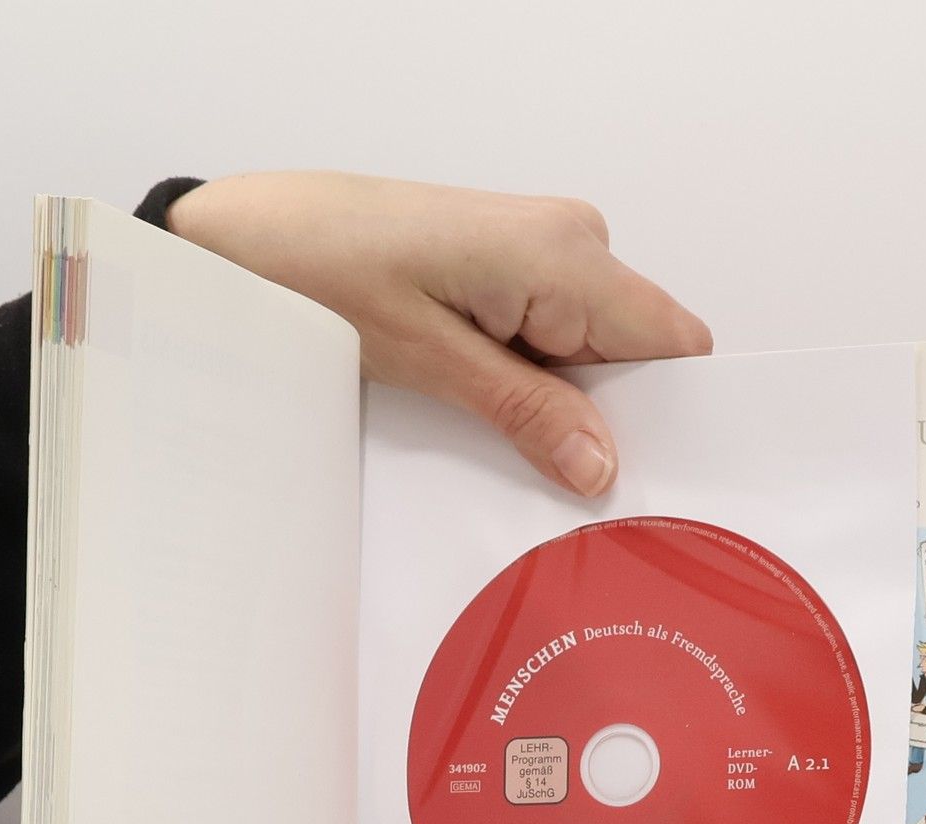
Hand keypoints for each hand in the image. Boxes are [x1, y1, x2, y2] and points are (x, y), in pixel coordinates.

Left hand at [167, 172, 711, 495]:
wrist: (252, 233)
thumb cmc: (326, 272)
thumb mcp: (433, 363)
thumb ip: (529, 412)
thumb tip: (602, 465)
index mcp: (564, 254)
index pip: (673, 343)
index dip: (670, 415)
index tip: (646, 480)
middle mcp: (570, 241)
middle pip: (640, 353)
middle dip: (615, 421)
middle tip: (570, 488)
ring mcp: (543, 251)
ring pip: (599, 352)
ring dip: (570, 407)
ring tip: (521, 450)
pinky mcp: (512, 266)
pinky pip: (558, 336)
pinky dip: (542, 383)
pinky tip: (503, 415)